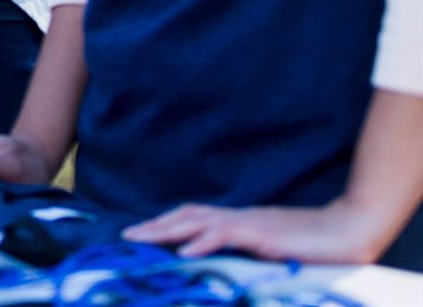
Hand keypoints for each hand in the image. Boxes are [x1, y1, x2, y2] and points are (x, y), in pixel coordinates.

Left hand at [124, 197, 401, 263]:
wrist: (348, 229)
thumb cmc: (315, 241)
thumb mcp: (273, 246)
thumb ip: (249, 248)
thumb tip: (225, 258)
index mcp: (239, 219)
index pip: (193, 216)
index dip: (166, 222)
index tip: (140, 232)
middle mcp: (238, 216)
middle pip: (186, 215)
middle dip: (154, 225)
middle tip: (125, 236)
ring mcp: (249, 222)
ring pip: (197, 221)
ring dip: (165, 230)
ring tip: (139, 240)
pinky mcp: (263, 234)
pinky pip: (226, 235)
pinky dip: (201, 242)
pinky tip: (183, 251)